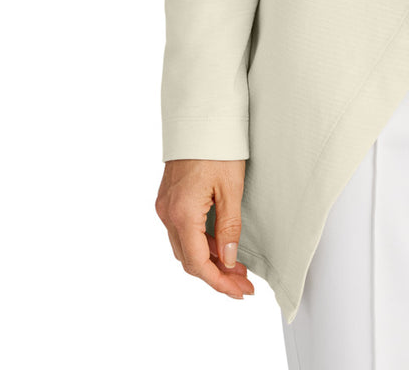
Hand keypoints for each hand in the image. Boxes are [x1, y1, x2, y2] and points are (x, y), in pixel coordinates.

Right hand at [155, 158, 254, 300]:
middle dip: (216, 275)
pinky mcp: (168, 198)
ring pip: (184, 246)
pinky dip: (201, 243)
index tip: (240, 292)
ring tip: (236, 267)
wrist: (199, 116)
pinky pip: (182, 231)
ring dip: (209, 260)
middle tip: (243, 283)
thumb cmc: (217, 147)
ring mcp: (165, 206)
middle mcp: (167, 213)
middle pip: (189, 259)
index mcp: (182, 214)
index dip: (220, 282)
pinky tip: (220, 245)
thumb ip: (229, 228)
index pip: (199, 264)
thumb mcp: (231, 188)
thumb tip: (230, 261)